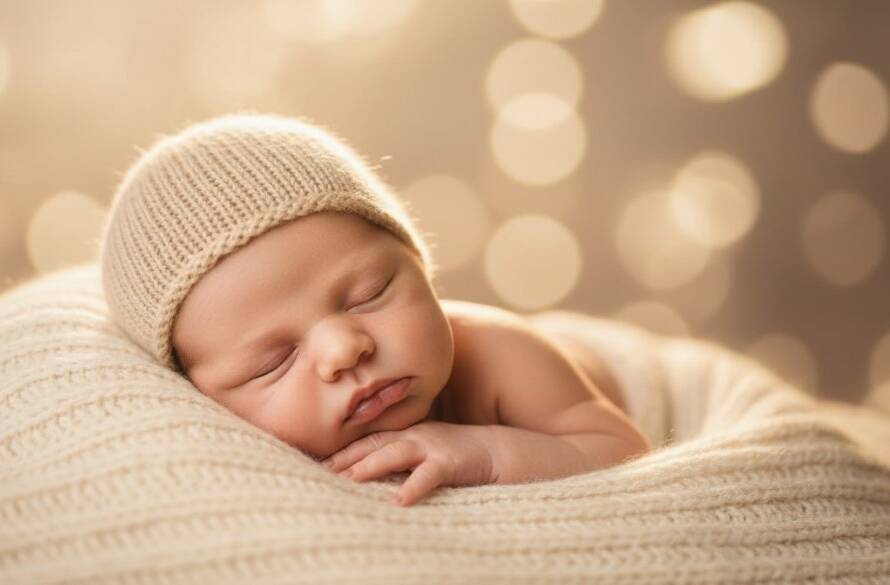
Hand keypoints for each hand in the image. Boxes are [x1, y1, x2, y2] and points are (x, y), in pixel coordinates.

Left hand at [321, 421, 496, 505]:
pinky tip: (399, 501)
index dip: (344, 451)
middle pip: (375, 444)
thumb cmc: (457, 455)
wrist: (496, 451)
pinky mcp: (449, 463)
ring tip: (349, 479)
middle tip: (323, 471)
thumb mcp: (425, 452)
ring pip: (396, 454)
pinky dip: (412, 487)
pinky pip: (428, 475)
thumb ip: (401, 459)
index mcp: (406, 434)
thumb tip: (370, 476)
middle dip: (348, 457)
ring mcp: (431, 447)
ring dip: (371, 465)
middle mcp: (414, 436)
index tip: (320, 463)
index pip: (369, 441)